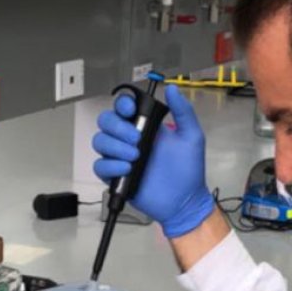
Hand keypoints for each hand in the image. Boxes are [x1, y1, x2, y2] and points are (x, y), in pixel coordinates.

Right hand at [92, 84, 215, 237]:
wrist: (184, 201)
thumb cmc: (188, 170)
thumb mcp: (191, 136)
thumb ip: (183, 111)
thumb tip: (172, 89)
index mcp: (145, 125)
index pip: (124, 106)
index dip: (122, 104)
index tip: (131, 110)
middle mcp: (130, 139)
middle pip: (106, 121)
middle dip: (118, 127)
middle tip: (136, 138)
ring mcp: (121, 157)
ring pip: (100, 141)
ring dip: (115, 146)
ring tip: (135, 156)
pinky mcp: (115, 175)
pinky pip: (100, 166)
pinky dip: (111, 166)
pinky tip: (127, 169)